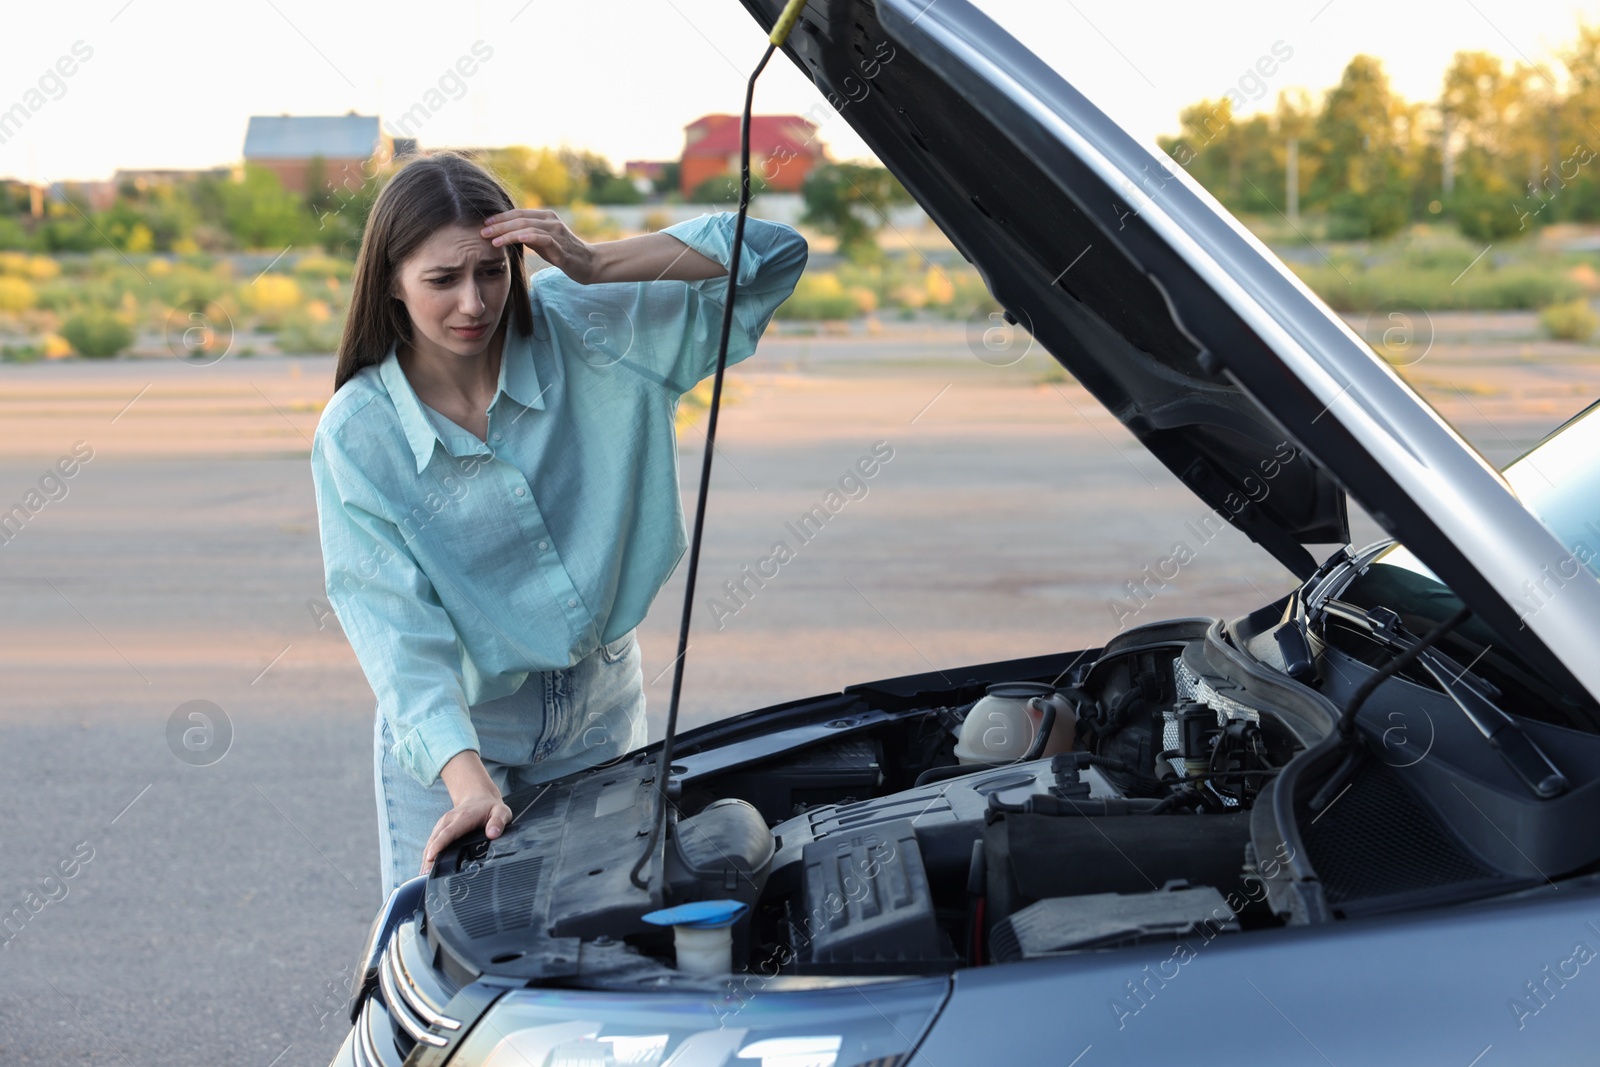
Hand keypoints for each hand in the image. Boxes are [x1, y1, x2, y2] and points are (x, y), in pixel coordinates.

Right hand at [421, 749, 512, 873]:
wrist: (478, 796)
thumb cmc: (490, 808)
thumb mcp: (501, 812)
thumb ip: (498, 821)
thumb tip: (493, 833)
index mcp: (463, 817)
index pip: (448, 832)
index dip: (439, 845)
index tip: (431, 857)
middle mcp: (449, 820)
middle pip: (435, 839)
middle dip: (429, 857)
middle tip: (425, 875)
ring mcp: (442, 824)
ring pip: (431, 842)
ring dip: (426, 858)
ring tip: (423, 877)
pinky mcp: (440, 829)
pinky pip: (431, 842)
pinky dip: (427, 854)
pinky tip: (426, 869)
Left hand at [481, 209, 600, 282]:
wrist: (589, 264)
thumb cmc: (563, 253)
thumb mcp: (542, 242)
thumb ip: (527, 234)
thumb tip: (505, 232)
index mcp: (546, 217)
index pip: (519, 213)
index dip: (501, 217)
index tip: (485, 223)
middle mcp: (551, 221)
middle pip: (520, 219)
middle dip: (499, 225)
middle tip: (482, 232)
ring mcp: (557, 233)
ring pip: (528, 227)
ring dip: (507, 233)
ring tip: (492, 240)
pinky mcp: (561, 247)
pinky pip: (541, 239)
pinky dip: (525, 238)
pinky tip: (513, 241)